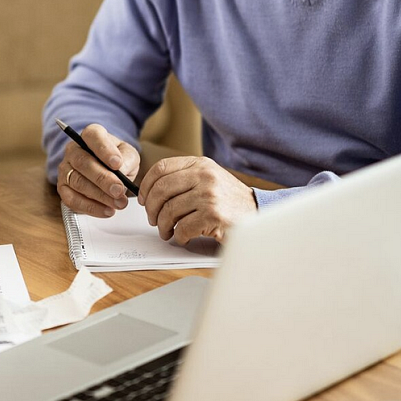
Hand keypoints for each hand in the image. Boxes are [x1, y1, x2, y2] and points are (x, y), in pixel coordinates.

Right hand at [56, 124, 139, 217]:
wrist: (108, 171)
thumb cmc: (118, 160)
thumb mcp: (128, 155)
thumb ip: (127, 159)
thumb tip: (121, 169)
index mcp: (90, 135)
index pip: (93, 136)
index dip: (104, 150)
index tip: (117, 164)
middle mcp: (73, 150)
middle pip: (83, 162)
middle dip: (102, 179)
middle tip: (119, 190)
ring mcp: (65, 169)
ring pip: (77, 182)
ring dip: (99, 196)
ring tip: (119, 203)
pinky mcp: (62, 188)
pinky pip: (72, 199)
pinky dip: (91, 207)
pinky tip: (107, 210)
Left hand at [138, 156, 256, 244]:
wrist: (258, 212)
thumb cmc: (229, 199)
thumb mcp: (209, 178)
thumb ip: (184, 179)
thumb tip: (150, 191)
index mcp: (200, 164)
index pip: (161, 168)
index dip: (146, 185)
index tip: (142, 198)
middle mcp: (204, 176)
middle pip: (160, 190)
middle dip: (150, 209)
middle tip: (152, 219)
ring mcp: (209, 195)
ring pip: (169, 211)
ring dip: (163, 226)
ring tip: (167, 231)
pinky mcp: (213, 216)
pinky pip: (182, 228)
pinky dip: (179, 236)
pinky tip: (183, 236)